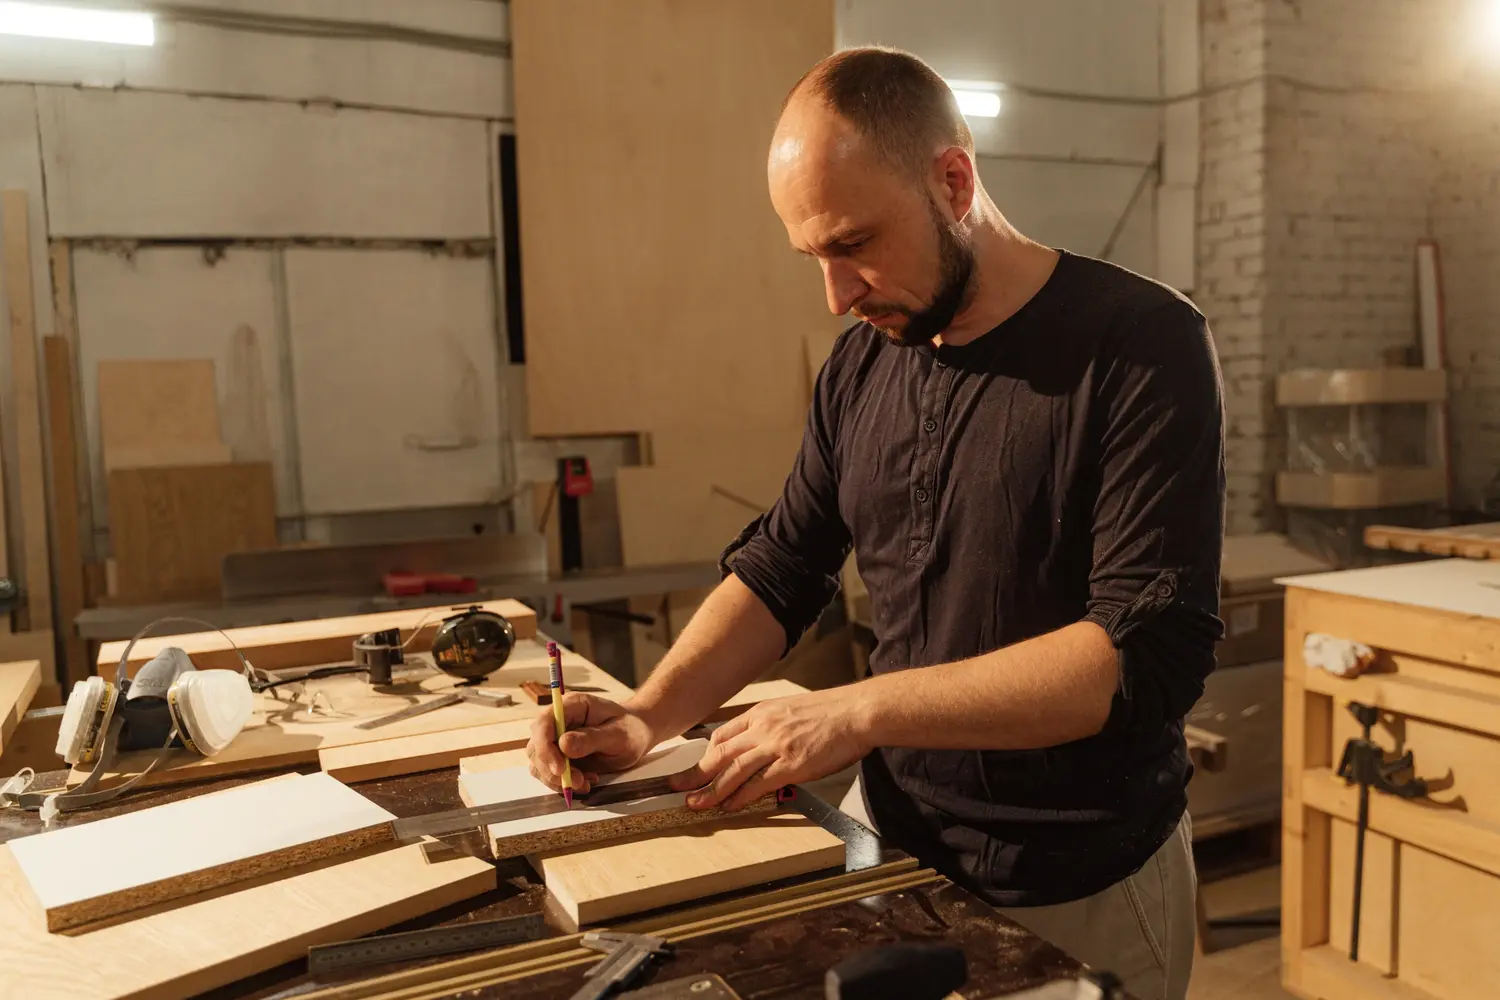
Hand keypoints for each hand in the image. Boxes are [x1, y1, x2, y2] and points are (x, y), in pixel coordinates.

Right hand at [526, 692, 655, 794]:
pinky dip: (563, 784)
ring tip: (586, 782)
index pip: (543, 724)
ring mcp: (555, 740)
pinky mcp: (558, 757)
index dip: (545, 747)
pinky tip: (586, 782)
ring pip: (538, 764)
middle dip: (553, 770)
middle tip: (579, 782)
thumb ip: (592, 738)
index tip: (561, 769)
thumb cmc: (631, 730)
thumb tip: (563, 745)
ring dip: (557, 780)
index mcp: (571, 706)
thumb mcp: (619, 734)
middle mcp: (557, 721)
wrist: (636, 736)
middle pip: (536, 747)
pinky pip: (548, 774)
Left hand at [668, 689, 871, 810]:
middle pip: (720, 753)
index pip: (724, 734)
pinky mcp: (792, 764)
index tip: (697, 767)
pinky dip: (741, 796)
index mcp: (763, 712)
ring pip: (734, 770)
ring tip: (696, 804)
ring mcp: (776, 745)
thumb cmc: (832, 712)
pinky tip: (730, 806)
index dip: (706, 754)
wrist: (857, 712)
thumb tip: (762, 745)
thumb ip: (773, 725)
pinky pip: (759, 783)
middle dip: (696, 773)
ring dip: (711, 789)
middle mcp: (764, 727)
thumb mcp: (793, 709)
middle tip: (678, 787)